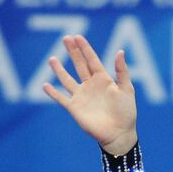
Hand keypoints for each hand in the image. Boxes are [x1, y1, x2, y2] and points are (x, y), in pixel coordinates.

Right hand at [43, 34, 136, 156]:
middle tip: (66, 38)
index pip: (92, 60)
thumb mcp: (127, 89)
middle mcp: (90, 86)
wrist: (119, 134)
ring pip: (67, 79)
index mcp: (103, 79)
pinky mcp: (75, 108)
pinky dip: (53, 92)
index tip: (77, 37)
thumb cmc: (126, 113)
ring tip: (52, 59)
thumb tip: (120, 51)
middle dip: (72, 52)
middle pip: (79, 65)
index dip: (85, 48)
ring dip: (59, 70)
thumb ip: (122, 71)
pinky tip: (45, 85)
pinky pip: (61, 98)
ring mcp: (81, 96)